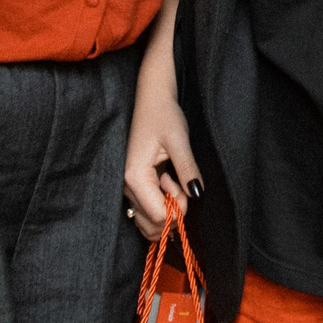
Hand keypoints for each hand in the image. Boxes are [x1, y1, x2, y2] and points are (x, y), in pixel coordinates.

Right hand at [124, 76, 202, 242]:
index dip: (177, 210)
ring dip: (166, 206)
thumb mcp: (179, 140)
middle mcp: (125, 185)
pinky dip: (160, 200)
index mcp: (134, 176)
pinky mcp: (133, 183)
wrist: (151, 99)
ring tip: (172, 179)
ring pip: (148, 218)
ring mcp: (127, 186)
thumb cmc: (163, 115)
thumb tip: (197, 195)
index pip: (157, 216)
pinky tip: (167, 180)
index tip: (186, 189)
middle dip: (171, 211)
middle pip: (150, 223)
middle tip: (181, 184)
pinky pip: (147, 206)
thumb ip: (187, 169)